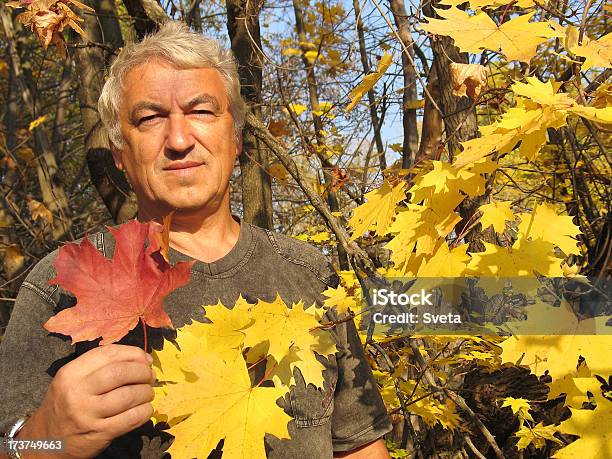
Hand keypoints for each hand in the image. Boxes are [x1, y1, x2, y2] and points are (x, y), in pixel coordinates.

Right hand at [19, 344, 155, 458]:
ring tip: (147, 393)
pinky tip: (145, 409)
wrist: (47, 440)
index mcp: (72, 373)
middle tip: (149, 377)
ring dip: (146, 392)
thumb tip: (142, 358)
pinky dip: (144, 411)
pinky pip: (131, 418)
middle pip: (121, 373)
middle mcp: (77, 392)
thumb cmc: (67, 403)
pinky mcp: (99, 433)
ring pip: (129, 396)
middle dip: (143, 372)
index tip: (146, 359)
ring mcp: (88, 414)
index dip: (134, 353)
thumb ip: (102, 365)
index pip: (110, 353)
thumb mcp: (74, 378)